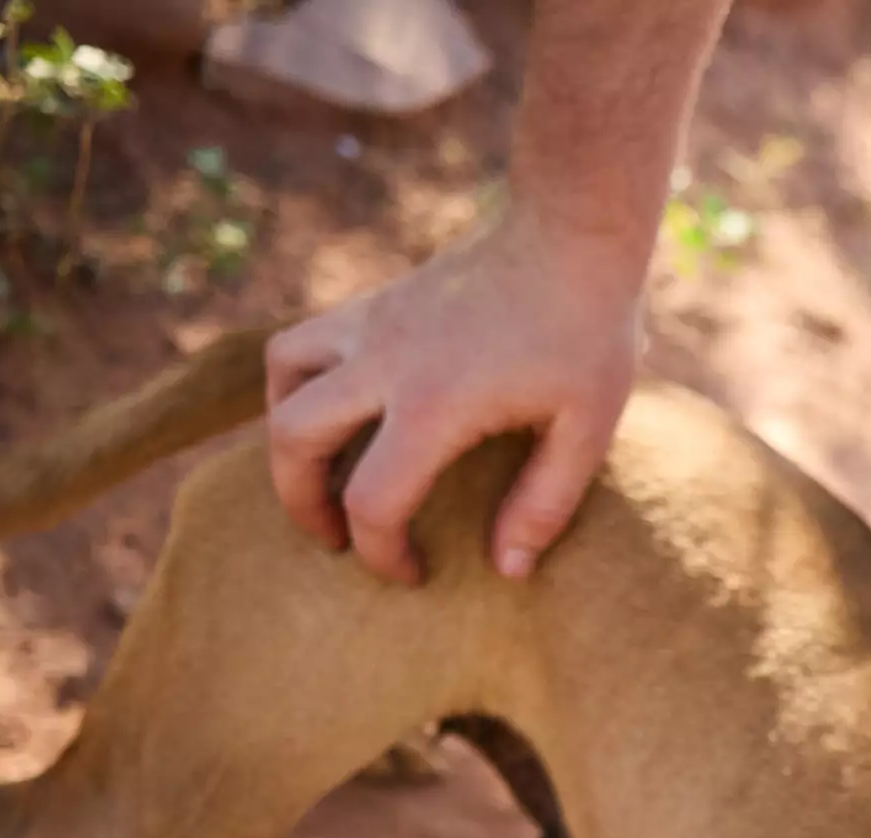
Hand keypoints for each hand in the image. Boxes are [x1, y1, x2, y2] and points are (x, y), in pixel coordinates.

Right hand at [264, 211, 646, 584]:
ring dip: (287, 432)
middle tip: (335, 540)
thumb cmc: (588, 332)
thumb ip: (544, 504)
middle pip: (293, 440)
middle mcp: (383, 362)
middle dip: (300, 503)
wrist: (571, 230)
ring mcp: (372, 323)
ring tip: (320, 470)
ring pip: (282, 376)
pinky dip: (300, 380)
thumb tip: (508, 571)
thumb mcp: (588, 429)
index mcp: (433, 405)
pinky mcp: (376, 300)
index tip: (412, 574)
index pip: (372, 501)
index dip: (382, 554)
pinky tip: (340, 406)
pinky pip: (305, 341)